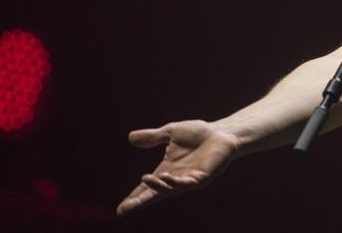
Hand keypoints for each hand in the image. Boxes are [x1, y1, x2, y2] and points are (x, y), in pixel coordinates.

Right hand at [116, 119, 240, 215]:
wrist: (220, 132)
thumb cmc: (198, 133)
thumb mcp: (170, 132)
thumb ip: (153, 137)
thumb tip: (131, 137)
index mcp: (167, 170)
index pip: (148, 187)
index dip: (135, 197)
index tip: (121, 209)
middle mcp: (176, 178)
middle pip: (155, 194)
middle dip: (141, 202)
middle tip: (125, 209)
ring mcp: (189, 180)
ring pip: (170, 189)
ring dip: (158, 186)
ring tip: (146, 178)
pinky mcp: (202, 178)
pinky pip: (187, 183)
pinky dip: (176, 182)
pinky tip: (167, 176)